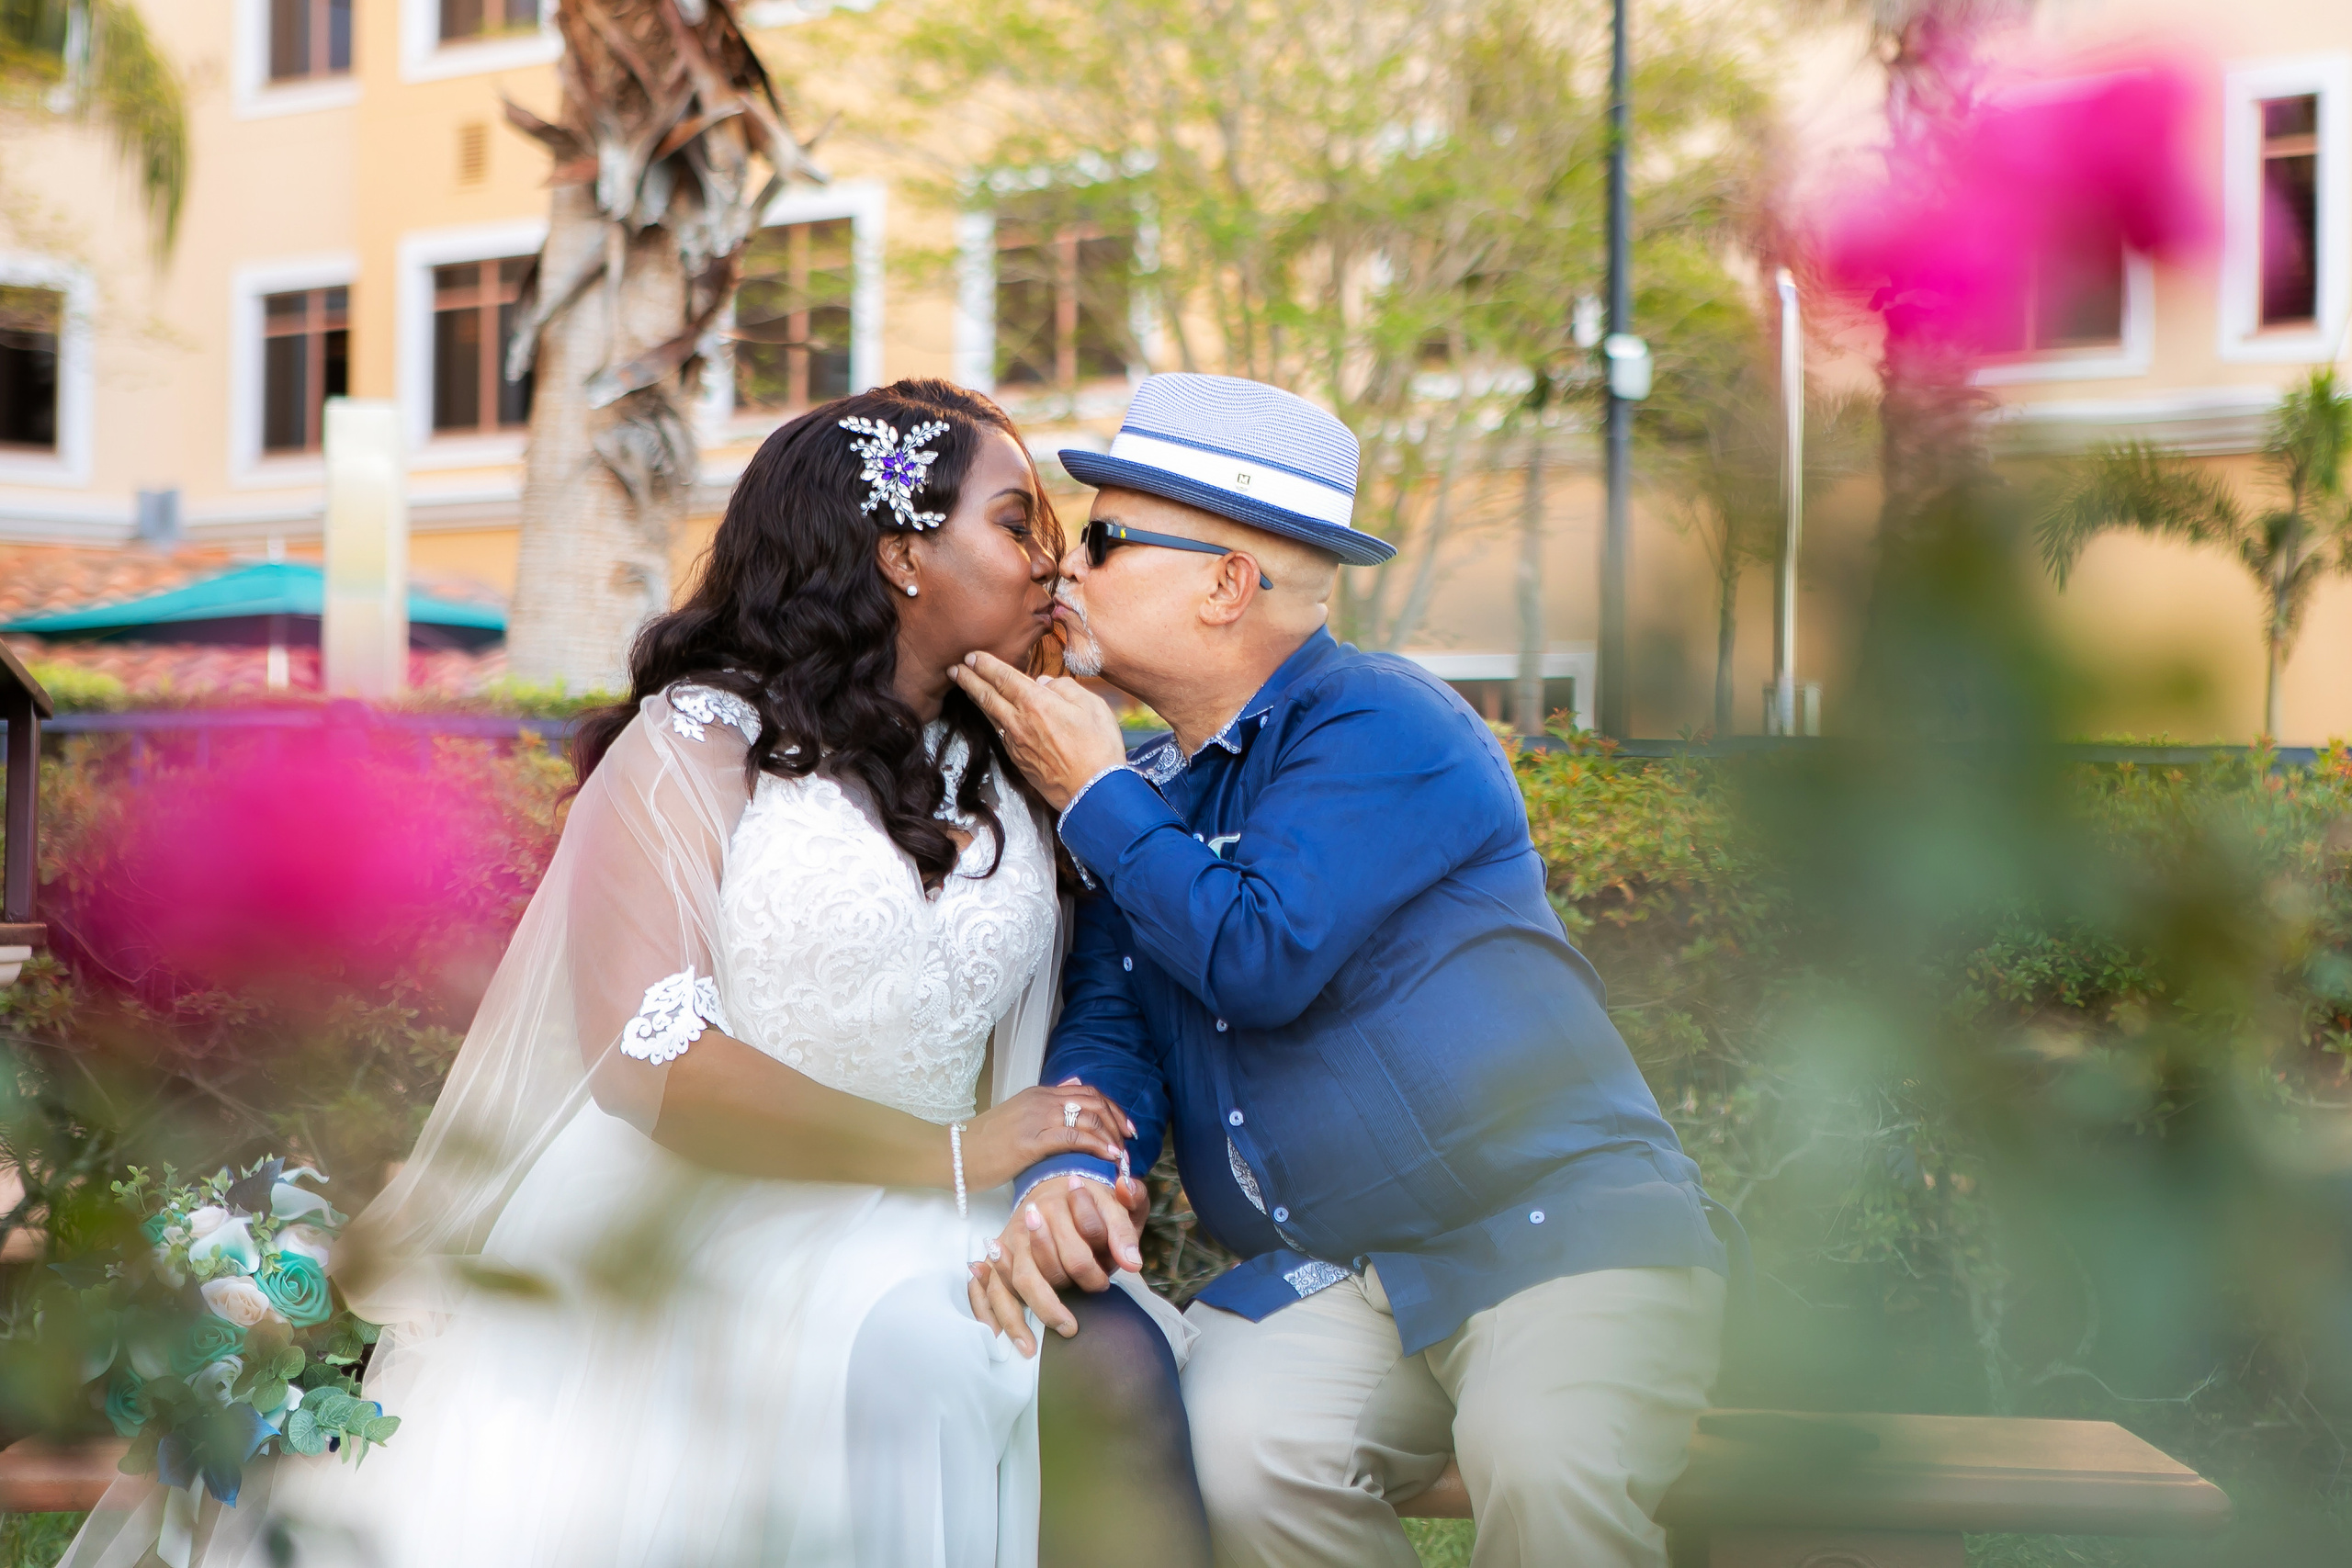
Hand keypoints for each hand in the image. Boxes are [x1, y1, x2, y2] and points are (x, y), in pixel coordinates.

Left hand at [947, 652, 1128, 809]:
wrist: (1092, 792)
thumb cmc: (1098, 748)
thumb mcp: (1092, 706)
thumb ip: (1065, 688)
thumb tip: (1044, 683)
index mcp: (1036, 703)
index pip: (1004, 677)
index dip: (985, 664)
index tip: (971, 655)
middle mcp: (1019, 722)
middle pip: (987, 695)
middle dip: (968, 679)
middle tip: (953, 668)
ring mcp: (1016, 743)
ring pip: (990, 715)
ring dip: (974, 697)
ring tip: (964, 685)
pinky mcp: (1018, 760)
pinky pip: (1000, 733)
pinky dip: (991, 719)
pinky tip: (991, 715)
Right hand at [962, 1080, 1134, 1191]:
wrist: (955, 1154)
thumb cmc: (985, 1143)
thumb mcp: (1018, 1115)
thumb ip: (1045, 1104)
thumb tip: (1072, 1085)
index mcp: (1039, 1094)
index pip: (1087, 1092)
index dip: (1112, 1108)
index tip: (1126, 1128)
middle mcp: (1041, 1100)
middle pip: (1093, 1101)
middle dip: (1117, 1121)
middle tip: (1129, 1142)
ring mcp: (1036, 1118)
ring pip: (1087, 1117)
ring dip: (1110, 1136)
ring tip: (1120, 1155)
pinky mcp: (1031, 1140)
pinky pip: (1073, 1137)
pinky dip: (1096, 1145)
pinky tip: (1107, 1157)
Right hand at [967, 1171, 1150, 1355]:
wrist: (1059, 1184)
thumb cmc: (1091, 1203)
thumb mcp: (1115, 1206)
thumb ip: (1125, 1229)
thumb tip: (1132, 1264)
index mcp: (1062, 1207)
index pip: (1079, 1252)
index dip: (1095, 1275)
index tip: (1105, 1288)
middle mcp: (1030, 1221)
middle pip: (1041, 1270)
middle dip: (1055, 1305)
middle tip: (1072, 1328)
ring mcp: (1010, 1239)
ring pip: (1012, 1282)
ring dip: (1018, 1318)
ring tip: (1030, 1349)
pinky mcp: (996, 1254)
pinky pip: (982, 1285)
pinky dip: (985, 1310)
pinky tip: (995, 1335)